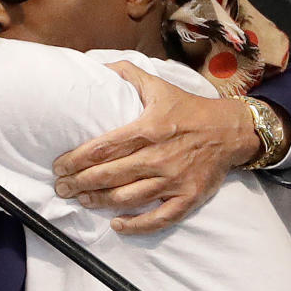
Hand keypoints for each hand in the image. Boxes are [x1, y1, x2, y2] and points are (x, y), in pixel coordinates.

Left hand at [51, 60, 261, 234]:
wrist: (231, 130)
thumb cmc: (189, 108)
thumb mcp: (158, 85)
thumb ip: (127, 73)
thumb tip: (97, 65)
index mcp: (148, 128)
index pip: (104, 147)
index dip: (77, 159)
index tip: (59, 166)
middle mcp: (159, 156)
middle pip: (111, 174)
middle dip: (81, 183)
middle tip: (61, 187)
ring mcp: (174, 179)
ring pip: (129, 197)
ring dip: (100, 201)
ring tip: (82, 200)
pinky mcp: (189, 197)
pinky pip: (160, 218)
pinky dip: (137, 225)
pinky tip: (117, 225)